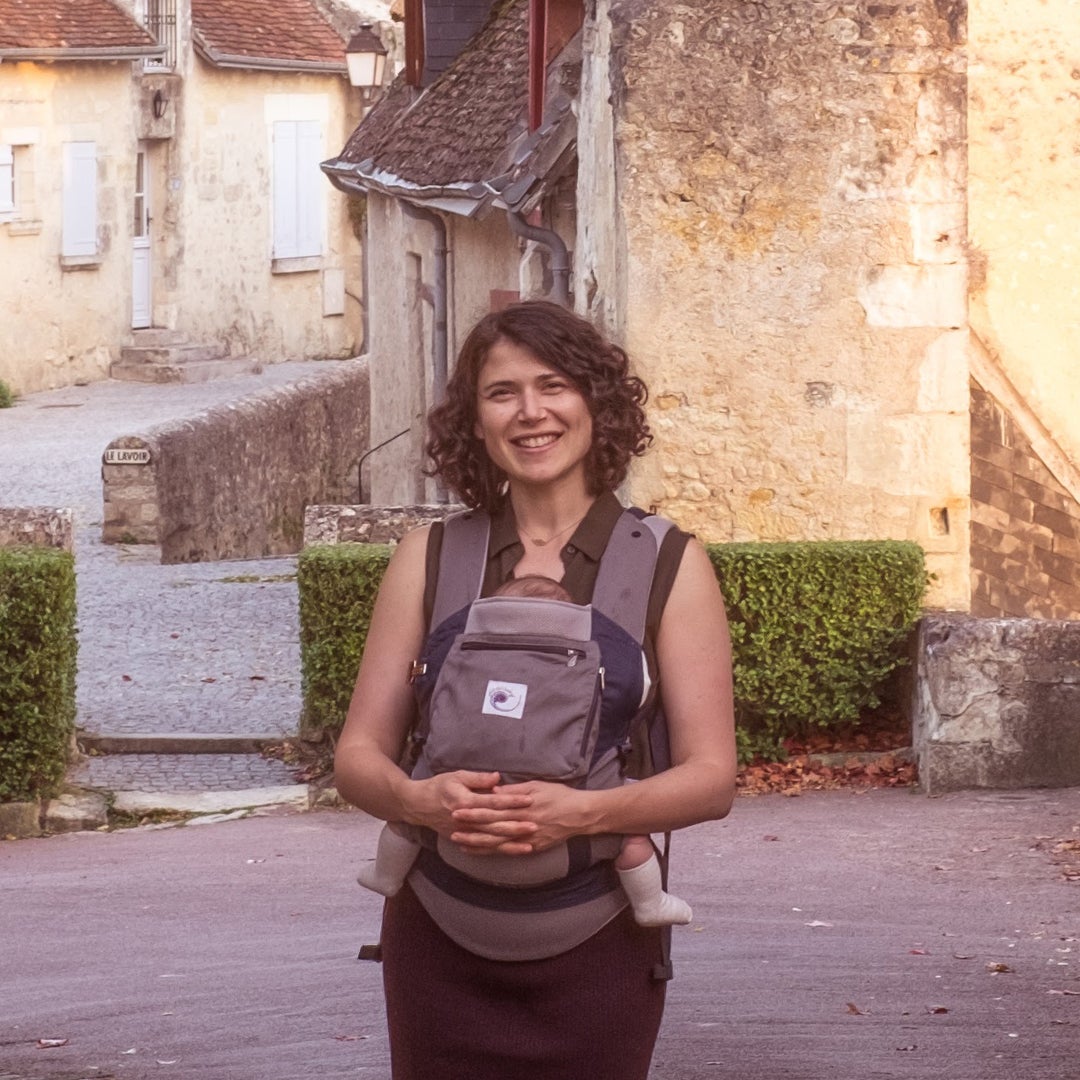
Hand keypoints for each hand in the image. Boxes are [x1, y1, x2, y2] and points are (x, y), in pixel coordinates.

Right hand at [403, 771, 533, 840]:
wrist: (418, 805)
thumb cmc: (439, 786)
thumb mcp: (457, 776)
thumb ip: (478, 778)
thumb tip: (498, 778)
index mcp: (465, 801)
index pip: (493, 802)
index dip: (512, 801)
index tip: (529, 799)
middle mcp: (466, 820)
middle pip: (495, 825)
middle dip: (516, 826)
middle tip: (536, 825)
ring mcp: (464, 833)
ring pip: (491, 841)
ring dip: (511, 843)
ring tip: (530, 844)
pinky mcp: (463, 840)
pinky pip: (483, 849)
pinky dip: (498, 851)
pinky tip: (512, 852)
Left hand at [449, 780, 592, 855]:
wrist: (580, 815)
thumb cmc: (559, 796)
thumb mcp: (537, 786)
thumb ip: (514, 790)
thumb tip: (494, 790)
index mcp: (521, 808)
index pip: (492, 810)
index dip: (474, 811)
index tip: (458, 810)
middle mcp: (521, 825)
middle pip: (491, 829)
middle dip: (470, 829)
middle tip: (452, 828)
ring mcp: (526, 839)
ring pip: (497, 844)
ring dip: (477, 844)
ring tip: (460, 843)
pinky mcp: (532, 847)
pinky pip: (508, 852)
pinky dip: (493, 852)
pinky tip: (480, 851)